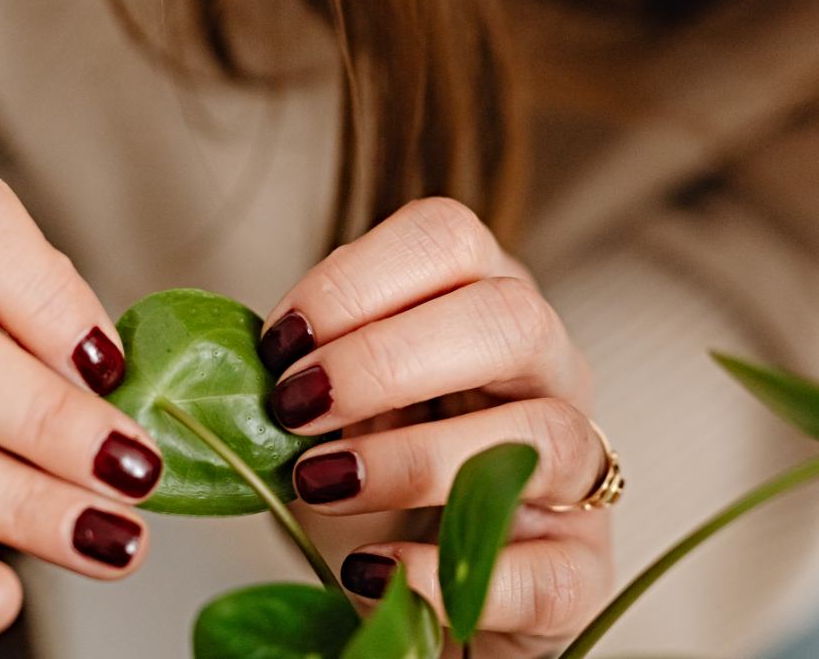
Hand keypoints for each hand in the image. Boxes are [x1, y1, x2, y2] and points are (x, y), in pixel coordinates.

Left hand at [260, 198, 612, 656]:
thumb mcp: (341, 404)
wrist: (424, 580)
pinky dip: (442, 572)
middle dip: (385, 360)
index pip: (448, 239)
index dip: (355, 281)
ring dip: (412, 460)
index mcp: (482, 303)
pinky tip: (369, 572)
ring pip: (542, 434)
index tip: (280, 344)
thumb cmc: (376, 473)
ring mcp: (579, 469)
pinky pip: (540, 572)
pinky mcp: (579, 569)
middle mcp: (549, 370)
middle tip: (295, 408)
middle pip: (510, 317)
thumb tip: (239, 368)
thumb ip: (308, 371)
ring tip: (319, 484)